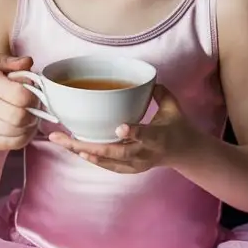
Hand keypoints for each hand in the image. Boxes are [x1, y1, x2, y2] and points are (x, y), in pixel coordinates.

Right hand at [0, 70, 39, 151]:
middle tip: (33, 112)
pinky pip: (11, 143)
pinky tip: (21, 131)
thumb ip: (24, 69)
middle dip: (32, 116)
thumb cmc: (12, 94)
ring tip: (28, 121)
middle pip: (18, 116)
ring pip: (15, 131)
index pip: (20, 95)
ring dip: (28, 127)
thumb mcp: (19, 78)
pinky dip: (23, 138)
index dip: (33, 99)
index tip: (33, 98)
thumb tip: (27, 61)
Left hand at [48, 85, 191, 173]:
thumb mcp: (173, 107)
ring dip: (84, 152)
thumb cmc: (177, 127)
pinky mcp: (130, 169)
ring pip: (108, 161)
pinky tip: (75, 150)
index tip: (119, 127)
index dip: (133, 132)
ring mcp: (137, 164)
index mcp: (159, 137)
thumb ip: (159, 92)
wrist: (185, 153)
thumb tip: (145, 78)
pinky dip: (92, 158)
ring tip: (62, 142)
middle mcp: (146, 153)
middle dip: (90, 147)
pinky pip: (108, 165)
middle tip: (67, 139)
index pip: (146, 135)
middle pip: (117, 152)